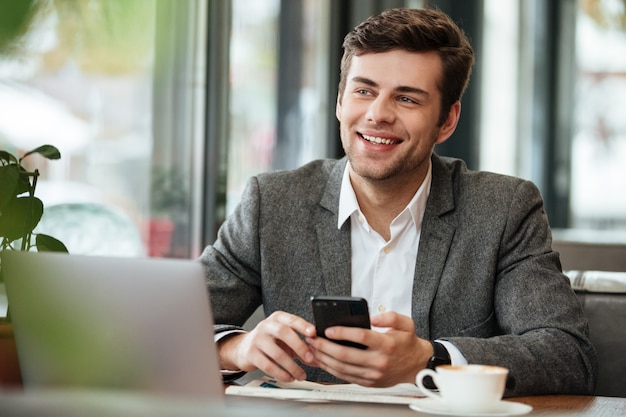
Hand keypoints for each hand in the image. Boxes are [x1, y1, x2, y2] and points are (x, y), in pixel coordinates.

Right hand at [218, 311, 316, 381]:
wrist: (243, 348)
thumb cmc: (270, 341)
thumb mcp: (284, 337)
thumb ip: (301, 343)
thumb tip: (319, 356)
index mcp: (277, 318)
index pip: (291, 319)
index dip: (303, 325)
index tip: (313, 332)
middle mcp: (266, 326)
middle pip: (284, 332)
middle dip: (299, 346)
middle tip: (310, 358)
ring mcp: (257, 339)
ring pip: (277, 353)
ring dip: (292, 367)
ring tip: (301, 375)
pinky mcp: (250, 354)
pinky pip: (268, 366)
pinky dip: (281, 374)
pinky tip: (289, 377)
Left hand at [306, 311, 432, 386]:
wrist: (416, 366)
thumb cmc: (407, 343)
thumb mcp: (406, 324)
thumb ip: (390, 317)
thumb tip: (372, 317)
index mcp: (387, 345)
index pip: (361, 337)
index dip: (342, 333)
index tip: (328, 329)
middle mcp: (379, 361)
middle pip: (346, 354)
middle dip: (325, 346)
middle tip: (313, 338)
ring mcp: (372, 374)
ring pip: (342, 367)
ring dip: (324, 358)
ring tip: (312, 348)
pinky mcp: (368, 382)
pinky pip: (345, 376)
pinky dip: (331, 369)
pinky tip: (322, 360)